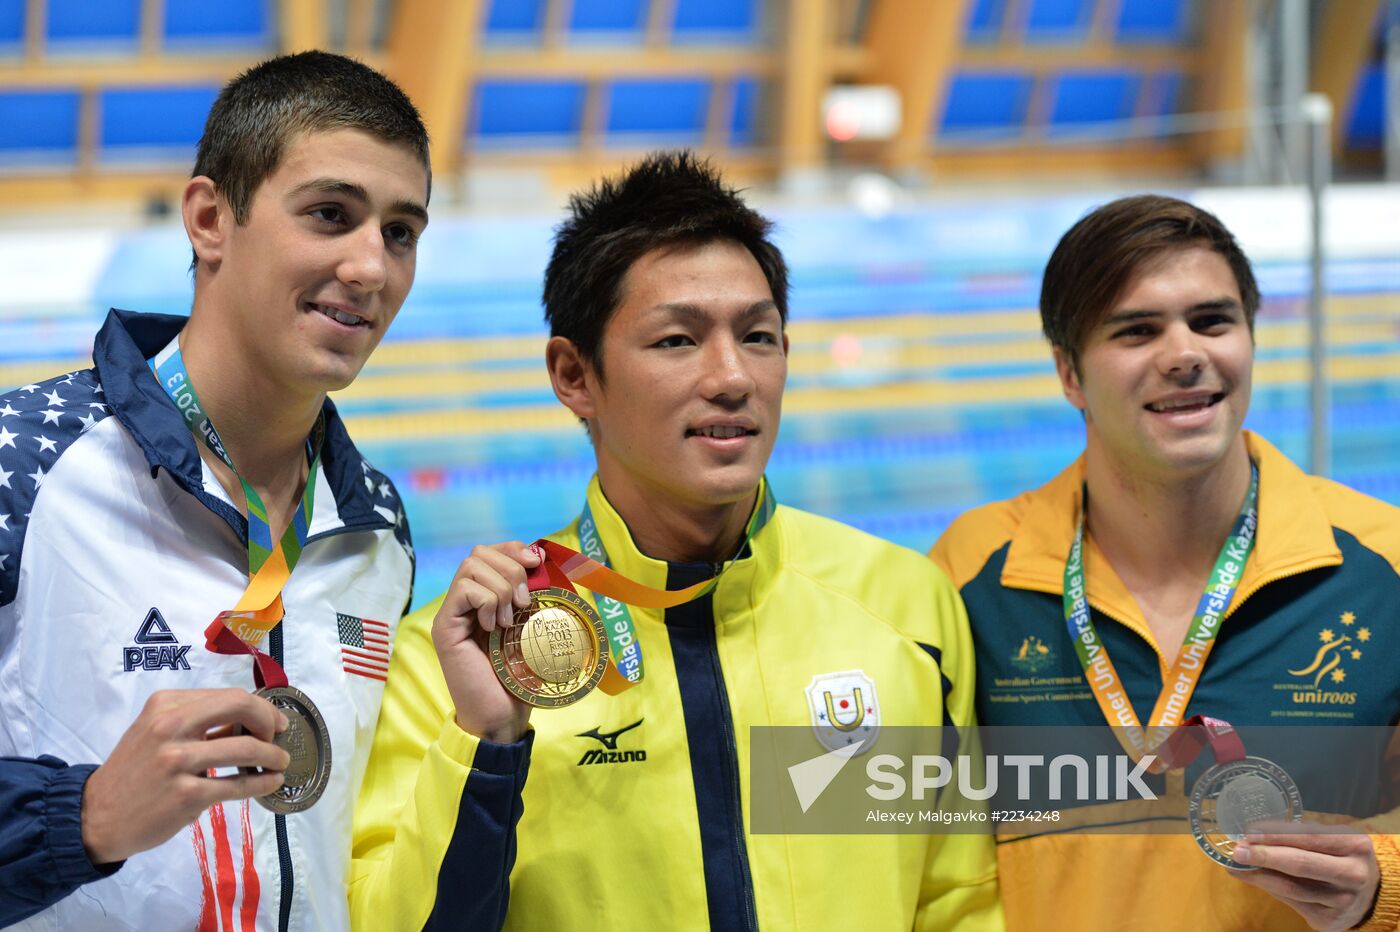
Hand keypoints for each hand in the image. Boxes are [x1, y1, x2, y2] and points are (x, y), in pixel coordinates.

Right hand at [81, 688, 289, 864]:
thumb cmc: (134, 770)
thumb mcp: (155, 730)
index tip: (273, 721)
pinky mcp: (187, 795)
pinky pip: (239, 784)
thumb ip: (195, 720)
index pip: (229, 696)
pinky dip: (263, 782)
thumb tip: (250, 717)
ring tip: (280, 763)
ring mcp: (179, 761)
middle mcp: (171, 727)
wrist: (97, 815)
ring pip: (247, 749)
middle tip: (279, 737)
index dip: (260, 707)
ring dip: (274, 756)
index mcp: (165, 705)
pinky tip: (271, 782)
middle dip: (270, 721)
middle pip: (242, 708)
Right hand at [431, 542, 539, 744]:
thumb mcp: (534, 630)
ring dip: (501, 588)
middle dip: (510, 569)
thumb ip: (534, 598)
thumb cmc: (519, 679)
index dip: (513, 549)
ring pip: (471, 567)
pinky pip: (463, 589)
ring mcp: (452, 613)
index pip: (491, 551)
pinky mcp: (444, 627)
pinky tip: (494, 628)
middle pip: (479, 553)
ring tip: (509, 620)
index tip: (536, 562)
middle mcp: (464, 602)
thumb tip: (545, 562)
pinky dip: (486, 601)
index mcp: (485, 597)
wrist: (501, 715)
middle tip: (525, 603)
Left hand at [1230, 821, 1379, 930]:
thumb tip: (1253, 835)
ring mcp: (1343, 902)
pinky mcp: (1330, 920)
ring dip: (1259, 875)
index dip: (1276, 836)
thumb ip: (1297, 835)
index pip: (1309, 838)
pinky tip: (1256, 879)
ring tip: (1237, 865)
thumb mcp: (1331, 839)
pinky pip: (1291, 902)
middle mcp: (1353, 875)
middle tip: (1237, 851)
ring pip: (1291, 888)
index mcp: (1355, 846)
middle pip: (1300, 865)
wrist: (1369, 894)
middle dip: (1264, 856)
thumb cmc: (1341, 857)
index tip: (1249, 832)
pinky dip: (1270, 888)